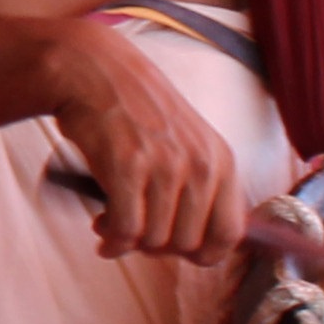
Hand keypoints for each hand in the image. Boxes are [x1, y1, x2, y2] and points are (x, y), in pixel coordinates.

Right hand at [37, 17, 249, 262]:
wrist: (94, 71)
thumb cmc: (136, 109)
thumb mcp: (188, 141)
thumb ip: (202, 185)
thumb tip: (202, 242)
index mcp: (221, 161)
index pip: (229, 234)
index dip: (202, 252)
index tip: (175, 249)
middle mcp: (200, 165)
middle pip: (188, 243)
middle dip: (157, 249)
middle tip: (135, 234)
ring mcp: (164, 166)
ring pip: (155, 240)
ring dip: (129, 243)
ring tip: (111, 226)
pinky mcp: (128, 166)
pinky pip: (126, 228)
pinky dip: (112, 240)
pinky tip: (102, 230)